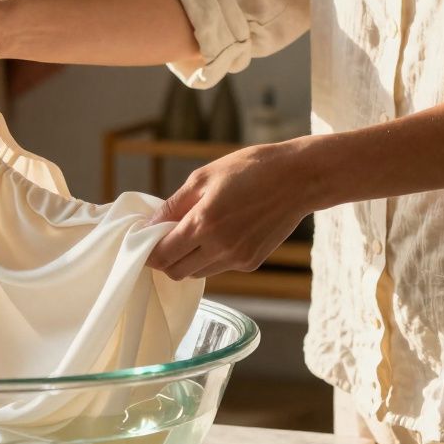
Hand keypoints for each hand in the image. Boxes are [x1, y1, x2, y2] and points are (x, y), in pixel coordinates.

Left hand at [147, 142, 319, 279]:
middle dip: (164, 259)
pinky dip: (210, 257)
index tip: (145, 240)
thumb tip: (149, 225)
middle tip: (165, 238)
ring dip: (187, 259)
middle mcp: (220, 247)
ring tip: (193, 233)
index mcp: (204, 223)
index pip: (162, 256)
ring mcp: (238, 259)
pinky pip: (218, 268)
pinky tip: (220, 234)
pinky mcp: (251, 263)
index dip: (148, 252)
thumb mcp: (202, 178)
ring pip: (196, 273)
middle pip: (176, 272)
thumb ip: (172, 206)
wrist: (299, 178)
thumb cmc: (249, 169)